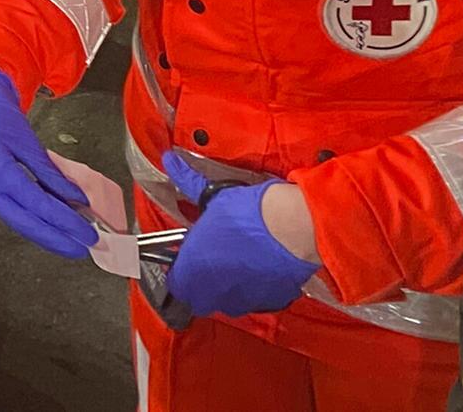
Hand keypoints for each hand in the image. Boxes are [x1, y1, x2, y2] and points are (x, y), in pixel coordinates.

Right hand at [0, 66, 96, 259]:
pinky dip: (21, 212)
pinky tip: (39, 218)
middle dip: (53, 239)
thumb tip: (75, 198)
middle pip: (21, 222)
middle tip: (79, 248)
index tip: (85, 233)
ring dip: (39, 229)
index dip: (65, 222)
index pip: (37, 204)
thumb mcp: (28, 139)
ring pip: (10, 217)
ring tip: (65, 236)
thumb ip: (51, 174)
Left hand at [158, 153, 317, 316]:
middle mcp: (216, 291)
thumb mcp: (213, 195)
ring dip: (229, 288)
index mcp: (195, 268)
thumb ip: (188, 183)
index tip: (187, 258)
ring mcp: (245, 300)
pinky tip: (263, 268)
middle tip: (211, 260)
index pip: (177, 285)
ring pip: (229, 302)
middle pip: (201, 299)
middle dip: (202, 285)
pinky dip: (257, 289)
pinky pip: (258, 300)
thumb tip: (170, 160)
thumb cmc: (246, 212)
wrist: (292, 227)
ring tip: (238, 262)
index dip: (180, 272)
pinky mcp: (272, 301)